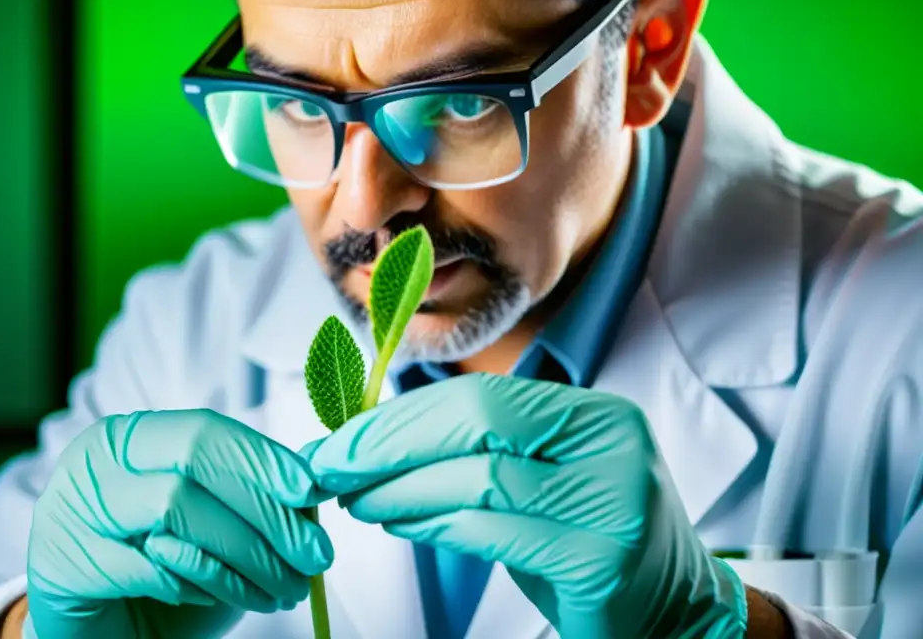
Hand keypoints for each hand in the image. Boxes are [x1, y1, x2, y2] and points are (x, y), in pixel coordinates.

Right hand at [25, 409, 332, 638]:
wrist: (96, 633)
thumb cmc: (160, 572)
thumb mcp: (213, 525)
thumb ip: (254, 495)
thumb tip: (316, 477)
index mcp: (132, 437)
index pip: (204, 430)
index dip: (262, 458)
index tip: (311, 490)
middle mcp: (95, 460)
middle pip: (193, 463)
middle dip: (264, 510)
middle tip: (315, 554)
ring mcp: (70, 507)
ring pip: (175, 509)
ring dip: (242, 554)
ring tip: (282, 588)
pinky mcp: (59, 564)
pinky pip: (146, 566)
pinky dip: (193, 583)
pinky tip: (214, 597)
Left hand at [305, 374, 747, 638]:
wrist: (678, 613)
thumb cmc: (590, 538)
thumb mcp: (549, 475)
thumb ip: (483, 449)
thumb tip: (375, 437)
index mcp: (598, 415)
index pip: (483, 396)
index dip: (403, 414)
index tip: (342, 435)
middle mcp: (613, 447)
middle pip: (479, 424)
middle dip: (389, 444)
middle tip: (331, 465)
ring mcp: (613, 504)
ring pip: (479, 479)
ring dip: (399, 488)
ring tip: (356, 498)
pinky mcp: (599, 562)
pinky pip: (492, 532)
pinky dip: (432, 523)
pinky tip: (398, 523)